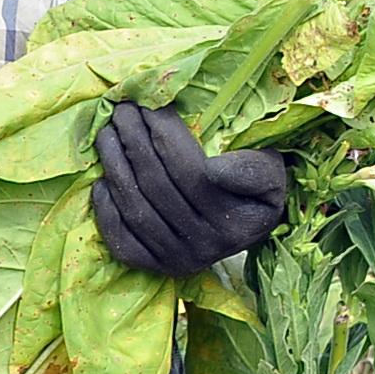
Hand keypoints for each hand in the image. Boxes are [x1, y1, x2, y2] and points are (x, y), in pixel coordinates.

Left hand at [92, 102, 290, 274]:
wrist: (248, 227)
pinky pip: (122, 241)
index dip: (166, 135)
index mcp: (237, 223)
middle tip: (123, 110)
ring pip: (136, 209)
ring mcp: (178, 260)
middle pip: (158, 186)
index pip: (192, 172)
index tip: (152, 105)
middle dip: (135, 141)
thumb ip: (251, 169)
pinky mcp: (156, 269)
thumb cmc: (257, 188)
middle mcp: (206, 247)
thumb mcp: (271, 172)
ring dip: (115, 167)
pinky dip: (107, 210)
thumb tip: (212, 168)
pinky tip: (102, 181)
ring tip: (107, 134)